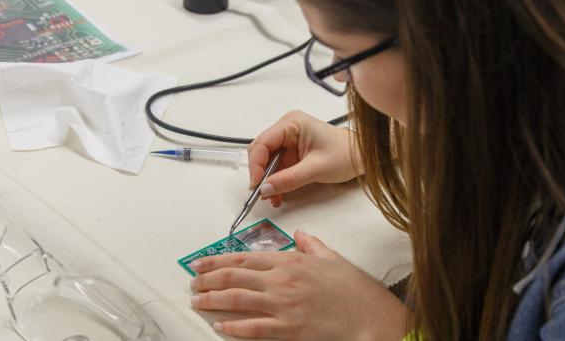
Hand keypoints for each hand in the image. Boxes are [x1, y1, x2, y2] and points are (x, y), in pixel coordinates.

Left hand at [190, 231, 406, 340]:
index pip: (245, 256)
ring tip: (198, 302)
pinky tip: (220, 326)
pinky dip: (232, 327)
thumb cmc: (355, 291)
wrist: (370, 318)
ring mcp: (283, 305)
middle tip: (193, 282)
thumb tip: (300, 234)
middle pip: (234, 275)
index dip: (217, 259)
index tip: (202, 263)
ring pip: (237, 299)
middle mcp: (282, 280)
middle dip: (207, 279)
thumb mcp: (333, 259)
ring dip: (212, 300)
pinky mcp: (287, 329)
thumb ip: (312, 245)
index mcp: (291, 261)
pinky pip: (252, 328)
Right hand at [248, 110, 360, 206]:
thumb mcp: (317, 168)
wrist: (362, 156)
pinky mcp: (292, 153)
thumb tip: (265, 188)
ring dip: (268, 180)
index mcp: (292, 123)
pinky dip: (276, 181)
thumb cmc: (346, 154)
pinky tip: (279, 194)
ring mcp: (289, 141)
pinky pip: (277, 168)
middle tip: (262, 193)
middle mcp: (287, 129)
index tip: (257, 185)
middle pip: (261, 151)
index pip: (263, 143)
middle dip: (260, 173)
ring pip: (267, 161)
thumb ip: (289, 179)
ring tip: (272, 197)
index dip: (256, 165)